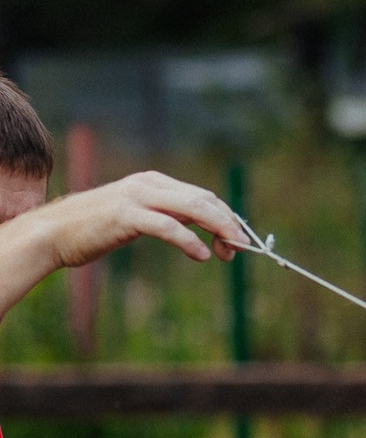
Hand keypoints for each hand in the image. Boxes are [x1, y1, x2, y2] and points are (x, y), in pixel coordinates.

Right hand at [33, 173, 246, 270]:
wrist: (52, 232)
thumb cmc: (96, 229)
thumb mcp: (138, 217)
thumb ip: (166, 216)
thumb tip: (199, 228)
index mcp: (154, 182)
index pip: (203, 196)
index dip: (225, 217)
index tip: (238, 240)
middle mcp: (148, 184)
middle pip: (204, 200)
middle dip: (228, 223)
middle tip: (240, 247)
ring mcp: (136, 198)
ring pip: (192, 208)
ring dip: (218, 229)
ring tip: (230, 251)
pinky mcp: (126, 216)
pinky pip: (168, 227)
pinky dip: (189, 241)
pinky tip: (202, 256)